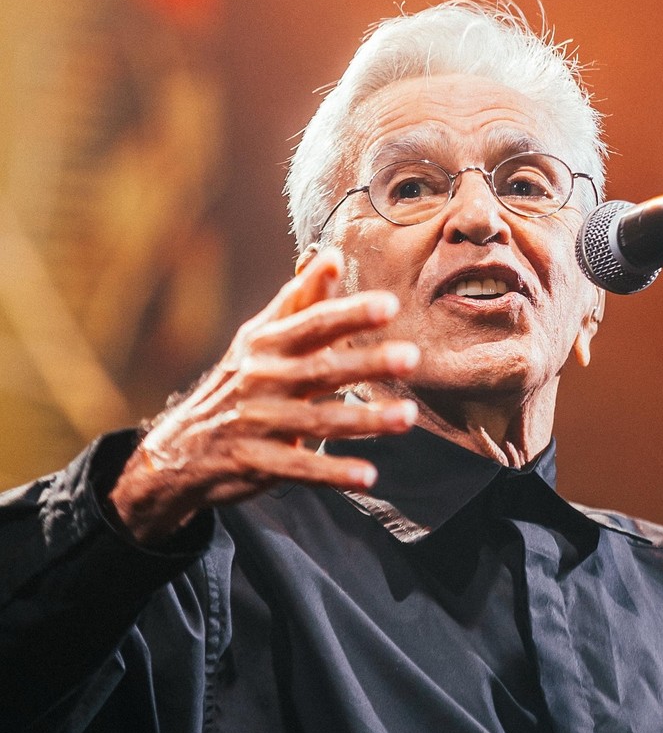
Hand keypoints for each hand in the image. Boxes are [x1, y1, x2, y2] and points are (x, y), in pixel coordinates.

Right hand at [108, 248, 419, 543]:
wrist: (181, 448)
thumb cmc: (236, 386)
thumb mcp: (259, 339)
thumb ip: (298, 302)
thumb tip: (330, 256)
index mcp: (266, 344)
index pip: (313, 323)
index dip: (349, 313)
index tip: (389, 304)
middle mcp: (262, 379)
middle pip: (320, 369)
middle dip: (366, 363)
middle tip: (410, 357)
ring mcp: (258, 423)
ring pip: (318, 420)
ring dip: (364, 420)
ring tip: (408, 416)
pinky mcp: (258, 463)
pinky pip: (301, 468)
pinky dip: (333, 473)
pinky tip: (368, 477)